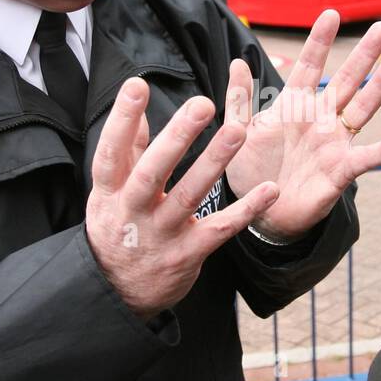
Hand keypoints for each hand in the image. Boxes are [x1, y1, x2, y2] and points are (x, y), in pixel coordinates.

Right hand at [86, 80, 279, 320]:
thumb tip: (136, 105)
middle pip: (152, 172)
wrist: (116, 295)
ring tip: (239, 131)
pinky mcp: (188, 254)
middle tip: (201, 104)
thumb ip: (128, 151)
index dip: (122, 120)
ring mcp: (161, 235)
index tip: (137, 85)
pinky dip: (246, 211)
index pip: (111, 153)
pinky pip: (220, 229)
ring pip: (189, 196)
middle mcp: (132, 212)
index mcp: (110, 193)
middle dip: (177, 138)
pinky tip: (270, 190)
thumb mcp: (110, 194)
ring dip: (214, 163)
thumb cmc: (118, 230)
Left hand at [223, 10, 380, 240]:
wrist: (263, 215)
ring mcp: (335, 143)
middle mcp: (320, 119)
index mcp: (294, 106)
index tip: (331, 14)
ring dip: (380, 87)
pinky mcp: (341, 172)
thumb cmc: (252, 172)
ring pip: (362, 109)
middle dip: (365, 54)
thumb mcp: (239, 134)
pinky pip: (366, 159)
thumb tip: (238, 62)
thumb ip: (240, 101)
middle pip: (347, 80)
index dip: (320, 42)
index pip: (310, 67)